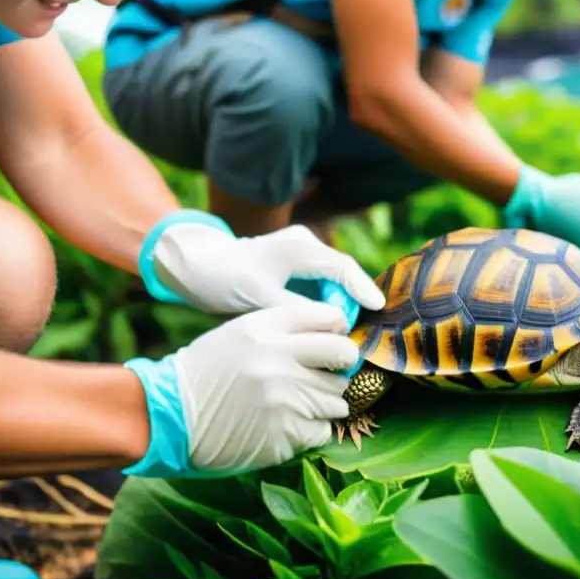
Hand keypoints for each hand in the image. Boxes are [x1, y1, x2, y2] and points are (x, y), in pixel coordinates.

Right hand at [123, 300, 358, 476]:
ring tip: (295, 405)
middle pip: (343, 356)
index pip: (330, 317)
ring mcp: (284, 399)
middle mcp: (278, 359)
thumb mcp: (241, 333)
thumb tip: (337, 331)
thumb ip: (285, 328)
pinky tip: (287, 426)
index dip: (337, 331)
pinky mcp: (285, 434)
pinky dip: (310, 430)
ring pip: (337, 398)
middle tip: (325, 376)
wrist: (170, 416)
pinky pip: (322, 429)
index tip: (333, 342)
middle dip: (339, 367)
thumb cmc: (209, 372)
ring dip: (323, 404)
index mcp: (265, 328)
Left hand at [138, 210, 384, 321]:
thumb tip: (333, 324)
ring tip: (340, 332)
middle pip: (343, 274)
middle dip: (351, 302)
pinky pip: (321, 283)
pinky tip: (324, 323)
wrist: (200, 265)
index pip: (343, 267)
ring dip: (338, 303)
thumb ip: (299, 309)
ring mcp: (302, 252)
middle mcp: (306, 245)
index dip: (363, 289)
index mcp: (299, 248)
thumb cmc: (226, 279)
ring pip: (334, 280)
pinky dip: (325, 301)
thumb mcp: (261, 298)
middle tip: (352, 333)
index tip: (379, 308)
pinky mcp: (297, 264)